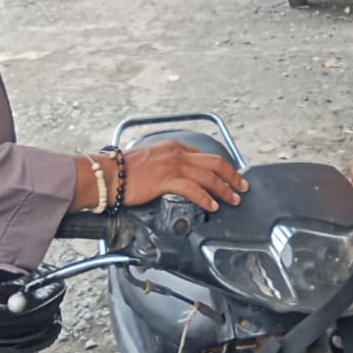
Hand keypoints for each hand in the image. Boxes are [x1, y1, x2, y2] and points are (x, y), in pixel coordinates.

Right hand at [121, 140, 247, 211]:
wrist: (109, 174)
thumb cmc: (125, 171)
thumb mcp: (152, 160)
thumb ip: (169, 165)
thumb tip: (180, 177)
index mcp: (174, 147)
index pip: (206, 156)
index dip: (223, 167)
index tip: (231, 175)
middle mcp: (177, 153)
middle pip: (214, 163)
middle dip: (232, 175)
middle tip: (243, 187)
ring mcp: (172, 165)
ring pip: (208, 176)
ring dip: (224, 189)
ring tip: (233, 199)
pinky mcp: (166, 179)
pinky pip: (193, 189)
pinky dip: (206, 198)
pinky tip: (213, 205)